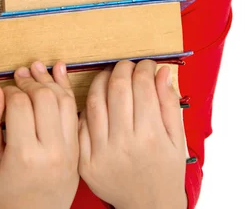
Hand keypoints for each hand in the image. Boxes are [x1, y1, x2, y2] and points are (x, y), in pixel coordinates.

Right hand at [0, 60, 78, 208]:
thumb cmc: (8, 193)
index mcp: (25, 155)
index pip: (20, 105)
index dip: (10, 91)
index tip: (5, 92)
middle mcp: (51, 150)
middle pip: (44, 98)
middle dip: (30, 81)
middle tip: (20, 75)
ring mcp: (69, 149)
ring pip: (64, 100)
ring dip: (50, 80)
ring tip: (36, 69)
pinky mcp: (78, 148)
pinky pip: (75, 111)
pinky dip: (68, 89)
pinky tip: (59, 73)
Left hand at [78, 59, 186, 208]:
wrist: (149, 207)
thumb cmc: (166, 171)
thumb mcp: (178, 139)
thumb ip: (169, 103)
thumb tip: (161, 71)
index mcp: (151, 136)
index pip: (142, 86)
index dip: (144, 68)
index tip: (146, 65)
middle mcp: (124, 144)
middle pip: (117, 88)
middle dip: (122, 68)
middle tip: (127, 65)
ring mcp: (102, 153)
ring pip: (95, 101)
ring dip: (101, 80)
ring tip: (109, 75)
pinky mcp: (85, 162)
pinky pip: (81, 124)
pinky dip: (87, 106)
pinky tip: (97, 99)